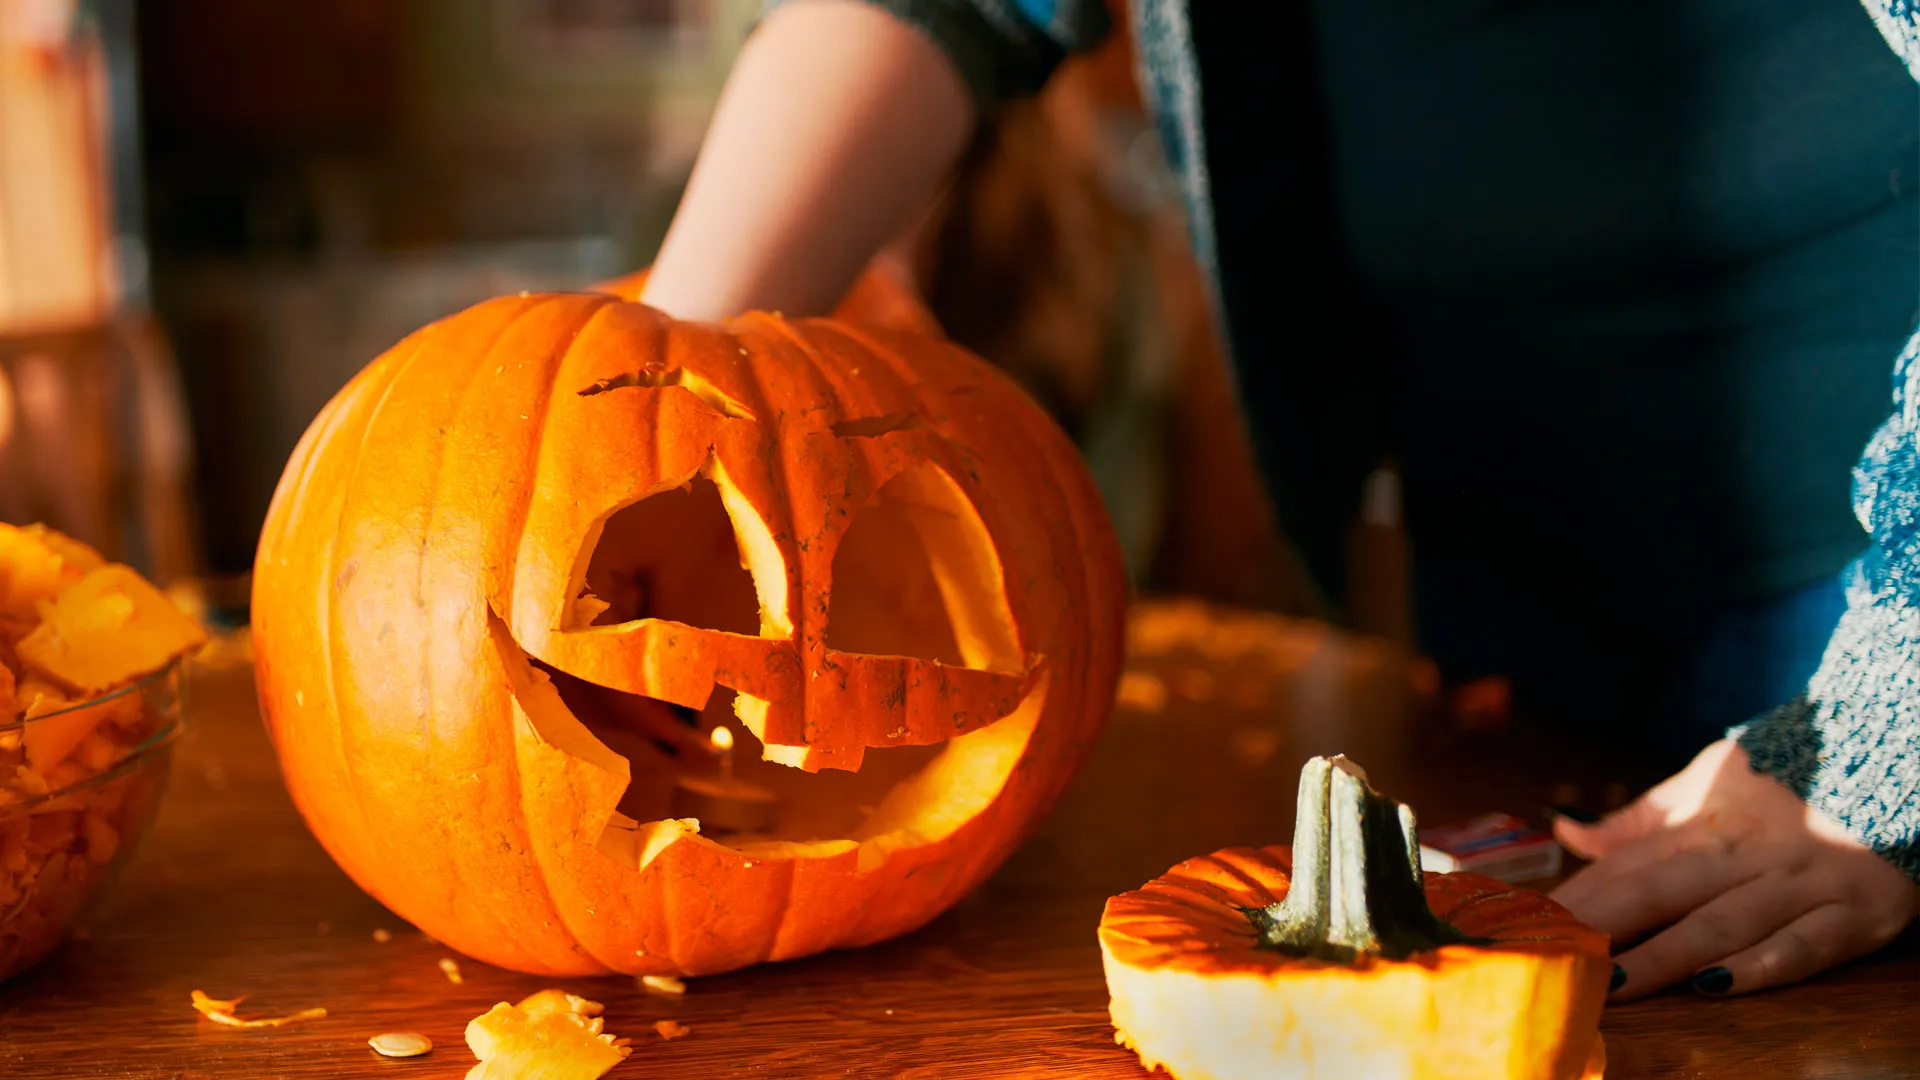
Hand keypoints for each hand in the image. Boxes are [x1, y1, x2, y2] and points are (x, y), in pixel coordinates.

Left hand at [1549, 738, 1919, 998]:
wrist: (1891, 753)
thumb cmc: (1785, 781)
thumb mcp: (1706, 782)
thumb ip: (1638, 819)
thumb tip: (1566, 832)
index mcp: (1704, 823)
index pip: (1626, 867)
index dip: (1578, 899)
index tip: (1529, 926)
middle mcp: (1746, 854)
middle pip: (1660, 892)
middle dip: (1603, 927)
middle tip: (1554, 958)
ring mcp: (1802, 884)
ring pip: (1723, 924)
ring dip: (1666, 956)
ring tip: (1613, 982)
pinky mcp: (1858, 914)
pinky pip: (1806, 945)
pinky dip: (1762, 965)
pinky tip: (1717, 985)